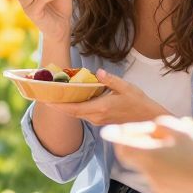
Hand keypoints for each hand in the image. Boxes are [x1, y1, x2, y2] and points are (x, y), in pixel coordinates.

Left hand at [49, 69, 166, 125]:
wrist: (149, 119)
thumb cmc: (139, 103)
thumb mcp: (127, 87)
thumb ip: (111, 80)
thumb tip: (98, 72)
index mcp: (101, 108)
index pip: (74, 109)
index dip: (58, 105)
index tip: (46, 99)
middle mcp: (97, 117)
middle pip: (71, 112)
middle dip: (57, 104)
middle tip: (44, 94)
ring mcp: (98, 121)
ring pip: (76, 114)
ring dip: (64, 106)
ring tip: (53, 95)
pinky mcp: (101, 120)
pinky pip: (83, 114)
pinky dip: (74, 107)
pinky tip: (70, 98)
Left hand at [111, 116, 192, 192]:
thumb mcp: (179, 129)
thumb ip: (156, 126)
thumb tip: (144, 129)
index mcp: (147, 155)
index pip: (121, 147)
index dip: (118, 137)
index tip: (114, 131)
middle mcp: (147, 173)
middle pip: (134, 158)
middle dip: (139, 146)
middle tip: (154, 138)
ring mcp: (156, 187)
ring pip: (148, 168)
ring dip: (156, 158)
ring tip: (180, 152)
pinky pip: (160, 179)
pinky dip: (165, 171)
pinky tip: (184, 167)